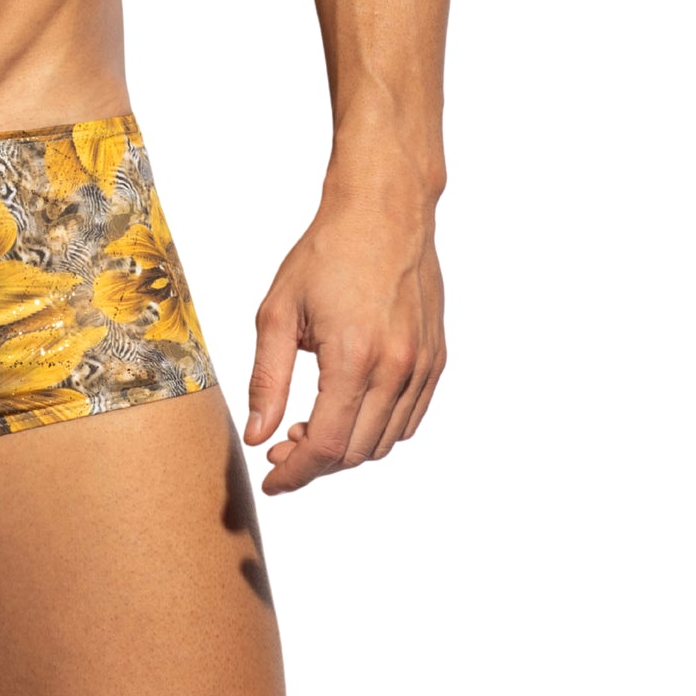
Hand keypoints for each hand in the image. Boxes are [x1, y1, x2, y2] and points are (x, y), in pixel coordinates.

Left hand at [245, 195, 444, 495]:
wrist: (383, 213)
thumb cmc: (326, 255)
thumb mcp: (277, 313)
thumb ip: (267, 381)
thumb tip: (259, 434)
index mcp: (354, 359)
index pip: (326, 446)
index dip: (296, 474)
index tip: (273, 481)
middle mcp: (397, 370)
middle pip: (356, 452)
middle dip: (315, 463)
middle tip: (282, 447)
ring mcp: (423, 367)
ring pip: (386, 441)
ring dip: (346, 449)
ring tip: (309, 426)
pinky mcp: (436, 360)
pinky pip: (409, 418)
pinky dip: (378, 429)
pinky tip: (347, 410)